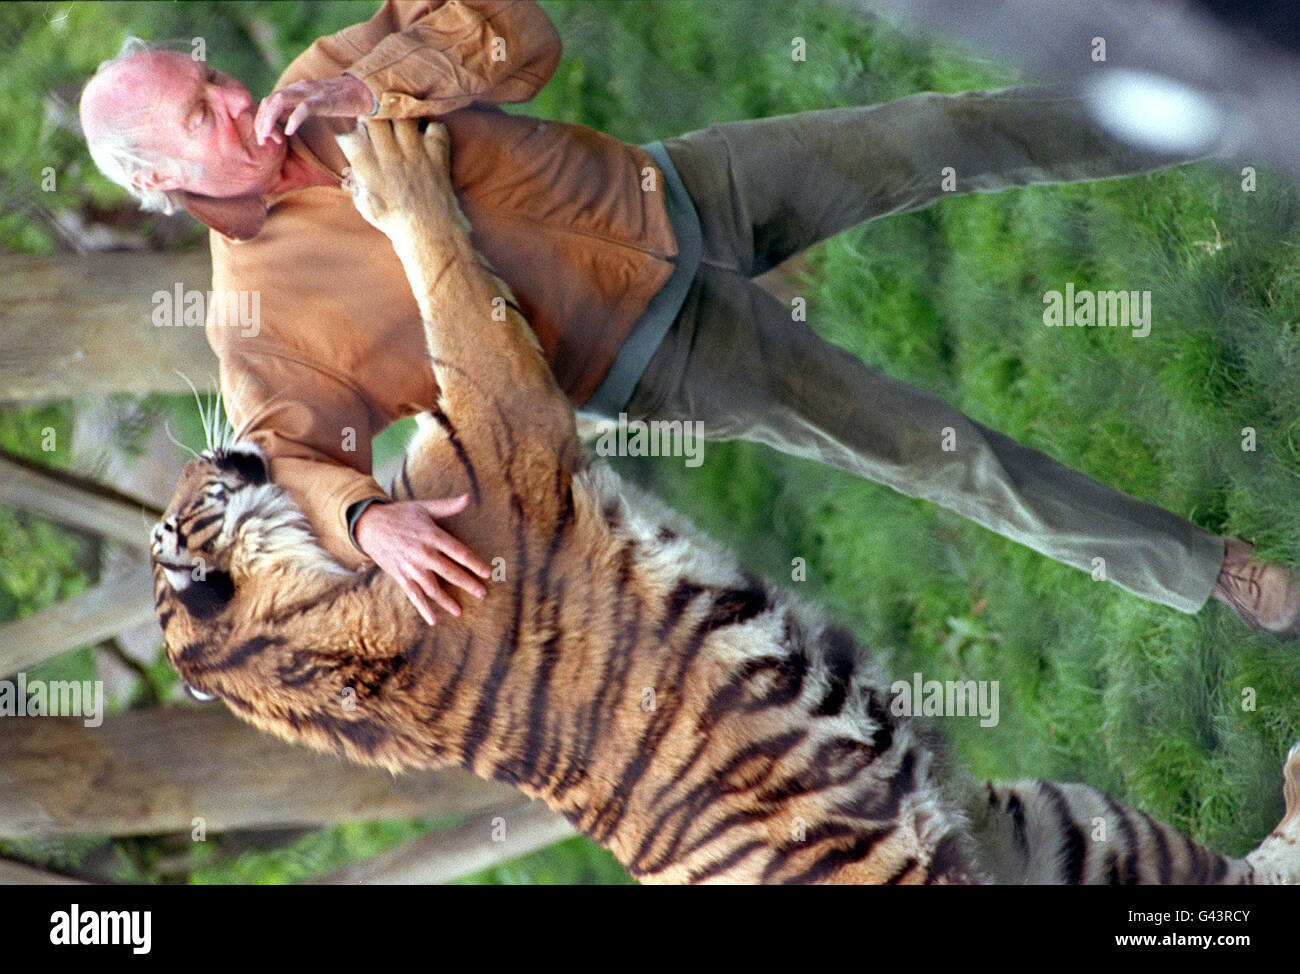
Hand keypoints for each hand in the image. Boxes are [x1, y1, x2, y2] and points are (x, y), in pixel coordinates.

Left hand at [254, 75, 374, 144]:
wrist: (362, 90)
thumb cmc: (339, 101)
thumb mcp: (313, 104)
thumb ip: (296, 109)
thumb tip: (281, 123)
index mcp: (295, 90)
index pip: (269, 101)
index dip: (262, 119)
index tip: (264, 137)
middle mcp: (298, 88)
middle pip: (270, 101)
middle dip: (261, 121)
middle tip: (260, 140)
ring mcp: (310, 93)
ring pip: (280, 101)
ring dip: (269, 120)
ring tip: (268, 137)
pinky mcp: (323, 100)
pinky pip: (303, 108)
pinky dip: (293, 120)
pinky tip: (289, 132)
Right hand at [353, 495, 489, 624]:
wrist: (369, 524)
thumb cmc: (400, 514)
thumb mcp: (424, 506)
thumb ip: (448, 506)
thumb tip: (469, 497)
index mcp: (432, 535)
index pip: (458, 552)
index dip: (474, 563)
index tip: (487, 573)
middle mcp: (423, 553)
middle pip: (450, 572)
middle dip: (467, 584)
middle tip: (482, 593)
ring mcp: (411, 567)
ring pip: (432, 588)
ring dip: (447, 601)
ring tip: (460, 611)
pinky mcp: (400, 576)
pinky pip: (414, 595)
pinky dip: (423, 608)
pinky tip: (434, 620)